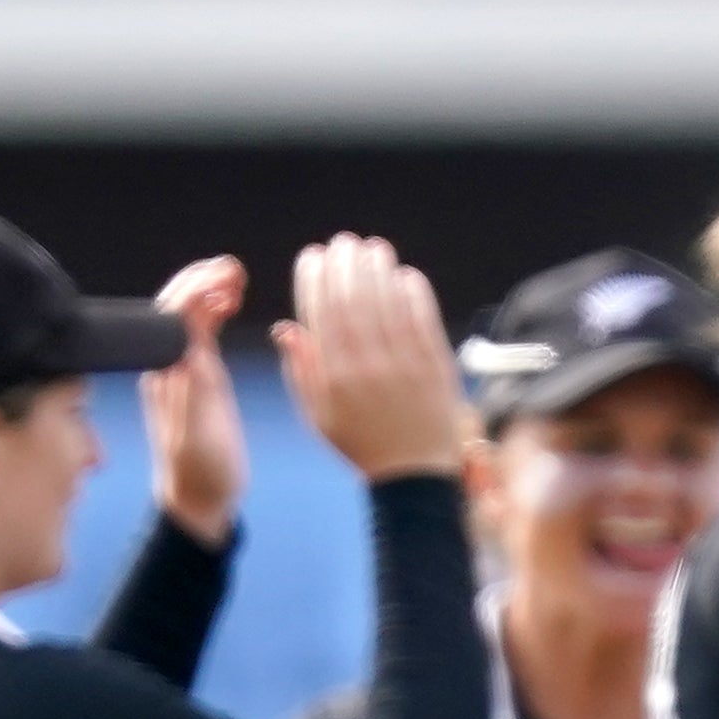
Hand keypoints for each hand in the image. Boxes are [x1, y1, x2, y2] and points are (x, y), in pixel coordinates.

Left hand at [139, 256, 248, 543]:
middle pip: (174, 305)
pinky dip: (211, 309)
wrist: (196, 501)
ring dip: (206, 289)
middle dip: (201, 279)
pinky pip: (196, 331)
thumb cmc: (203, 473)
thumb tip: (195, 342)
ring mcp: (179, 369)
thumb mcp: (201, 434)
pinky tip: (230, 303)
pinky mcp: (194, 376)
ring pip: (184, 314)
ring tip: (236, 279)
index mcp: (168, 374)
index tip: (230, 278)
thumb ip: (197, 387)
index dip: (199, 288)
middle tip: (235, 269)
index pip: (175, 314)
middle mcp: (167, 365)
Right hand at [276, 234, 470, 483]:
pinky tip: (403, 275)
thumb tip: (284, 327)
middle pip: (353, 295)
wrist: (413, 475)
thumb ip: (301, 369)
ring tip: (373, 249)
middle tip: (344, 243)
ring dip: (379, 266)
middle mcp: (366, 364)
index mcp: (333, 375)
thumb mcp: (318, 415)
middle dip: (345, 261)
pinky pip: (421, 314)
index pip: (320, 309)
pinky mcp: (434, 363)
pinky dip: (412, 289)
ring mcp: (403, 362)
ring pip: (387, 298)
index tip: (313, 256)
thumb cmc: (361, 442)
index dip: (315, 275)